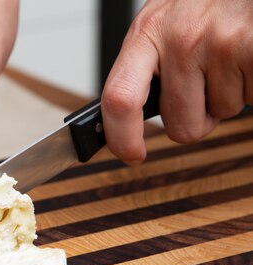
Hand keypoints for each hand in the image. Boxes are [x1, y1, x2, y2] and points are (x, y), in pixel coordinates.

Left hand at [101, 0, 252, 165]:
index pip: (120, 99)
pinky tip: (246, 57)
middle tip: (205, 82)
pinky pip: (251, 99)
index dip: (122, 137)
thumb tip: (120, 121)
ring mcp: (221, 44)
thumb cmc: (203, 2)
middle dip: (196, 117)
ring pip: (222, 113)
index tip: (130, 154)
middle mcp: (181, 39)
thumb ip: (142, 69)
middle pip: (181, 126)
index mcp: (147, 34)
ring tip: (229, 57)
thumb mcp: (161, 24)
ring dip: (228, 94)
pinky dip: (251, 86)